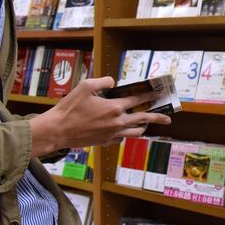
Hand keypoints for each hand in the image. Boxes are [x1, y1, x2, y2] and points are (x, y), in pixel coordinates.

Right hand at [28, 76, 171, 157]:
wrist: (57, 131)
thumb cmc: (69, 108)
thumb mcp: (85, 86)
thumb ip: (104, 81)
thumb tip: (114, 83)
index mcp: (115, 108)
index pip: (138, 99)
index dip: (150, 94)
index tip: (160, 92)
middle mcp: (118, 122)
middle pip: (143, 118)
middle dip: (158, 116)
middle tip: (168, 117)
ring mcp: (113, 134)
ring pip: (135, 132)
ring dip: (143, 126)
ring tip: (147, 123)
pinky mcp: (105, 142)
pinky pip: (122, 138)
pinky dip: (126, 133)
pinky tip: (124, 130)